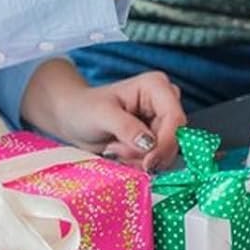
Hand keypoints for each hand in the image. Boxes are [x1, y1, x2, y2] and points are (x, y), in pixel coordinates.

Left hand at [19, 58, 186, 171]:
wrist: (73, 119)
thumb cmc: (84, 109)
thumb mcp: (102, 115)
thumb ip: (127, 128)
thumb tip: (149, 143)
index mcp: (156, 86)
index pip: (176, 118)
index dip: (166, 142)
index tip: (148, 163)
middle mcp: (164, 102)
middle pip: (173, 138)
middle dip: (146, 153)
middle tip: (115, 151)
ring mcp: (160, 121)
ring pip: (165, 152)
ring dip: (139, 159)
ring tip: (113, 150)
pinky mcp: (155, 138)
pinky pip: (156, 159)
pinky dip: (137, 163)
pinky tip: (118, 154)